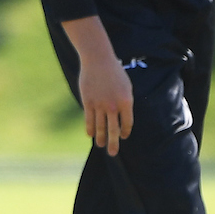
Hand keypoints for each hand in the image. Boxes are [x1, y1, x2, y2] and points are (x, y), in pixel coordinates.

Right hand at [62, 16, 133, 155]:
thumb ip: (125, 103)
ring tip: (101, 145)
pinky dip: (90, 128)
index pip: (127, 123)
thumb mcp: (126, 87)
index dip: (125, 132)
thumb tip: (122, 119)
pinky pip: (89, 119)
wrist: (98, 59)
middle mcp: (113, 106)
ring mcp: (99, 104)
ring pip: (100, 127)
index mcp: (126, 101)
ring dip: (100, 138)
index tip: (123, 136)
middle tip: (112, 153)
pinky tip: (90, 134)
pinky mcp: (88, 102)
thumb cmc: (114, 72)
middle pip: (113, 129)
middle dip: (113, 143)